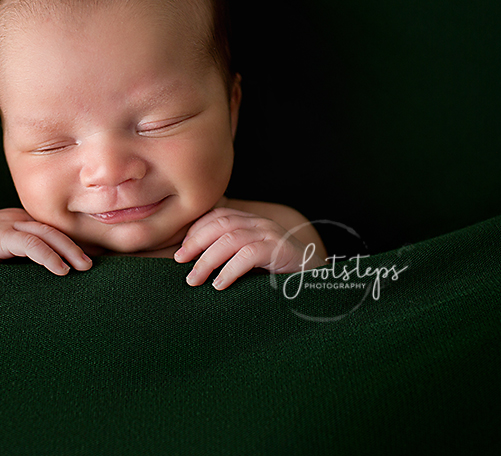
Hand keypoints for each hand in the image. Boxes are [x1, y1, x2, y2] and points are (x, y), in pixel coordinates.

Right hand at [0, 208, 92, 274]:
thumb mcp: (3, 264)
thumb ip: (24, 267)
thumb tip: (54, 287)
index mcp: (18, 225)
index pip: (54, 232)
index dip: (75, 245)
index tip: (97, 261)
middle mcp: (15, 220)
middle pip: (55, 229)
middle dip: (78, 246)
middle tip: (95, 265)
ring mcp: (6, 224)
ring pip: (47, 233)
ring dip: (69, 251)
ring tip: (84, 268)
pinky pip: (29, 242)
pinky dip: (48, 256)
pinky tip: (60, 271)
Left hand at [174, 207, 323, 289]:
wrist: (321, 282)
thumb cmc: (280, 275)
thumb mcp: (252, 262)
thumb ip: (231, 257)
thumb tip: (195, 268)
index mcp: (253, 222)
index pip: (219, 216)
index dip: (197, 230)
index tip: (181, 251)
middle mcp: (261, 223)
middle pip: (221, 223)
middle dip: (196, 242)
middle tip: (180, 262)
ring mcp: (272, 234)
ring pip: (231, 238)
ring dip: (208, 259)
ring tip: (194, 280)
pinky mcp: (281, 250)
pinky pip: (249, 255)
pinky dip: (230, 270)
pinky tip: (219, 285)